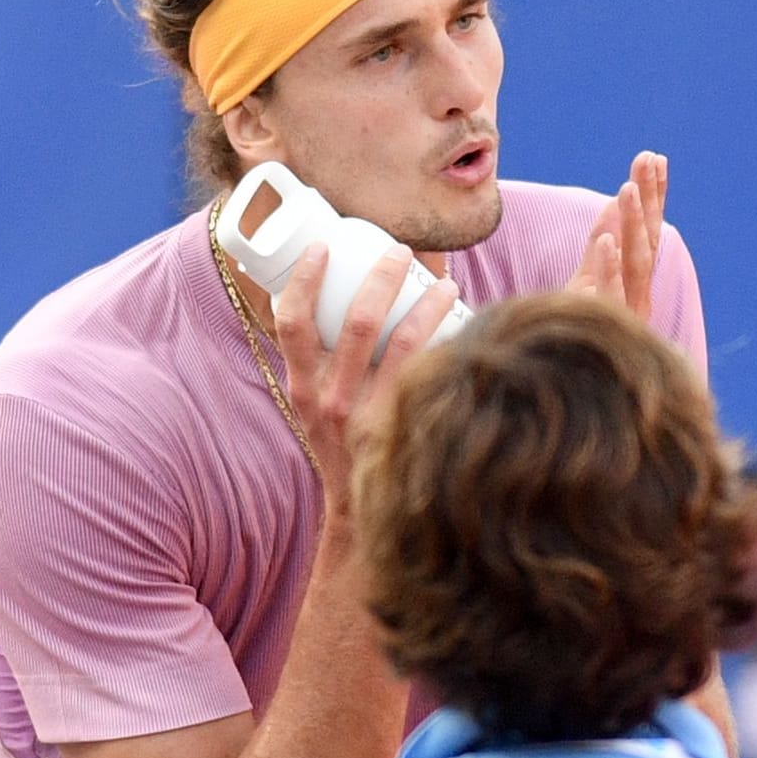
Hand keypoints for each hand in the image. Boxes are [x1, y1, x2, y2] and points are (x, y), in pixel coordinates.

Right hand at [273, 242, 460, 523]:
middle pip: (357, 321)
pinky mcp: (407, 426)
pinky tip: (465, 325)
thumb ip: (323, 358)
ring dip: (428, 303)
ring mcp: (372, 415)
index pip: (291, 323)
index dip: (304, 279)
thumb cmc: (342, 443)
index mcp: (302, 387)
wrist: (360, 511)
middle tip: (402, 249)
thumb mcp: (317, 403)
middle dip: (383, 275)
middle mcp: (332, 401)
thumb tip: (348, 292)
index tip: (323, 247)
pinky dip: (449, 341)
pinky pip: (432, 373)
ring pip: (405, 343)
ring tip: (447, 282)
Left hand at [569, 150, 666, 319]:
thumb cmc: (577, 336)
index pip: (647, 231)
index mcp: (636, 283)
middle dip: (649, 199)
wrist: (572, 390)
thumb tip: (612, 202)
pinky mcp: (607, 330)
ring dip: (632, 224)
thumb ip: (600, 246)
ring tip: (626, 188)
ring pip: (635, 264)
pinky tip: (605, 240)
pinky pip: (609, 296)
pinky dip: (609, 267)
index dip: (652, 196)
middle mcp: (638, 298)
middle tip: (648, 159)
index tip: (653, 158)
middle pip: (648, 241)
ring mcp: (625, 315)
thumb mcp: (587, 282)